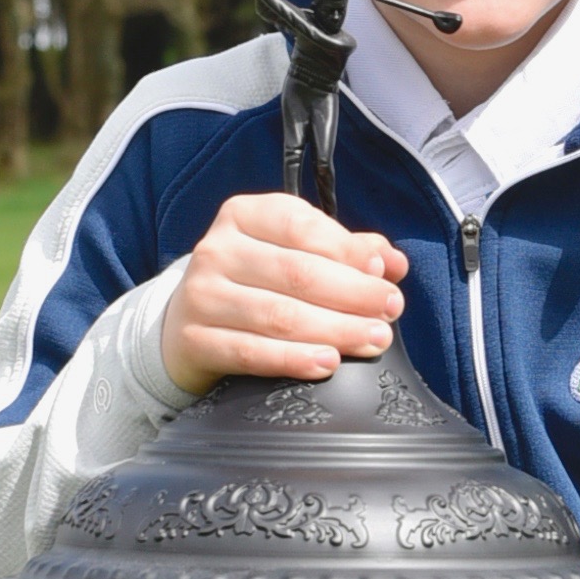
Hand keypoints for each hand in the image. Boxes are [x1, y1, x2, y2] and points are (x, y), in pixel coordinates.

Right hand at [159, 194, 406, 391]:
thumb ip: (345, 251)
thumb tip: (392, 262)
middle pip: (296, 273)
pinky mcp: (194, 340)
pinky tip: (326, 362)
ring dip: (335, 329)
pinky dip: (293, 359)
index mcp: (244, 215)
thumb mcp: (294, 253)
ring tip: (372, 339)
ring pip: (278, 315)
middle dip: (353, 294)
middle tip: (389, 312)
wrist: (187, 325)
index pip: (301, 227)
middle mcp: (217, 249)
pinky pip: (251, 352)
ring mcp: (201, 295)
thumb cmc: (254, 283)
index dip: (347, 251)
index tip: (384, 274)